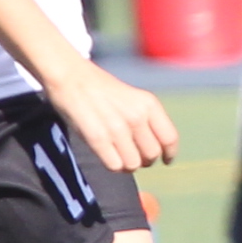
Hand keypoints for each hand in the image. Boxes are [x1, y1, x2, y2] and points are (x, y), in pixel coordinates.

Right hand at [52, 63, 179, 175]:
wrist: (71, 76)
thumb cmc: (101, 89)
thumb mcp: (133, 99)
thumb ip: (146, 120)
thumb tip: (155, 150)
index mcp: (149, 104)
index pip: (170, 138)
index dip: (169, 154)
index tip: (166, 160)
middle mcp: (137, 116)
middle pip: (152, 155)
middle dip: (144, 160)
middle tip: (134, 157)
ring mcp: (118, 128)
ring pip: (133, 164)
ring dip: (127, 165)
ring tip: (120, 157)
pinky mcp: (98, 138)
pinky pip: (115, 166)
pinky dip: (113, 166)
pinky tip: (109, 158)